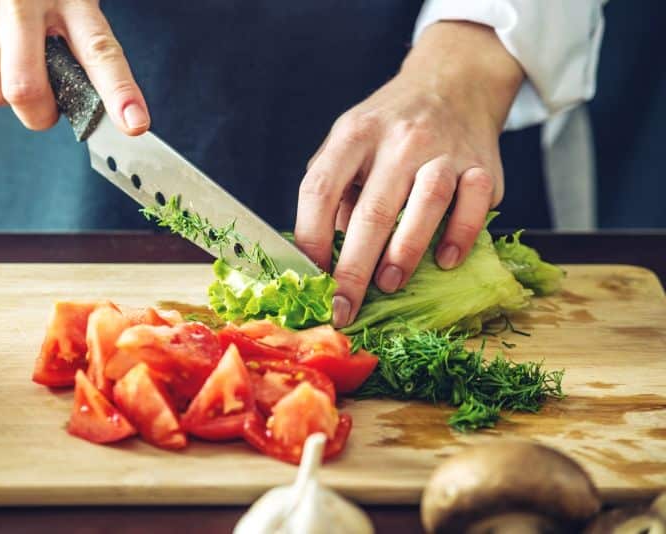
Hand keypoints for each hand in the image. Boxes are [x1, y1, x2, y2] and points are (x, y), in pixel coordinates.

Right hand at [0, 0, 149, 134]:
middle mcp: (21, 1)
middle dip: (38, 113)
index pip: (100, 52)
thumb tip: (97, 98)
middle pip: (25, 91)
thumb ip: (81, 40)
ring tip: (8, 57)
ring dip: (1, 91)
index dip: (119, 93)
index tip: (134, 123)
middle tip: (46, 105)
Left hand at [294, 22, 523, 327]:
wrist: (453, 81)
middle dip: (353, 268)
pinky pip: (475, 203)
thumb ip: (334, 189)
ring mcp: (443, 149)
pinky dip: (461, 235)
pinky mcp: (482, 164)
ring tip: (389, 283)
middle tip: (344, 307)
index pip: (320, 189)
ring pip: (427, 202)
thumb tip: (322, 255)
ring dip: (406, 251)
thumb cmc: (390, 126)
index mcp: (354, 134)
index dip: (309, 238)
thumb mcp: (349, 141)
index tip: (310, 277)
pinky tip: (445, 260)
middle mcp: (398, 139)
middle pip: (371, 209)